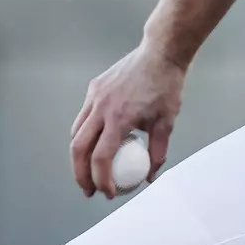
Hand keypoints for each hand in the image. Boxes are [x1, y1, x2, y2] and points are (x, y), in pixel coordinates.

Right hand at [69, 43, 185, 198]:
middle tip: (90, 190)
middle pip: (79, 148)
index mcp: (120, 118)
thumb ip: (157, 151)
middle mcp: (102, 107)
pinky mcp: (94, 88)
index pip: (101, 157)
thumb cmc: (166, 86)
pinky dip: (85, 134)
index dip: (102, 179)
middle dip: (81, 175)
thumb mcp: (167, 122)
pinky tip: (94, 144)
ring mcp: (95, 96)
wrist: (160, 52)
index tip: (109, 193)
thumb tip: (149, 176)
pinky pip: (84, 117)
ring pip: (76, 132)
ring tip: (88, 172)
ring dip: (79, 156)